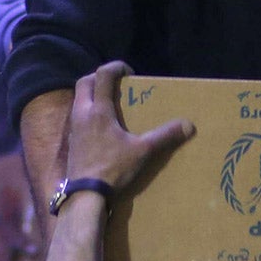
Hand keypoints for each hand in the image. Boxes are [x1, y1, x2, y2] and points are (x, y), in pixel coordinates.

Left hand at [64, 62, 194, 192]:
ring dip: (92, 94)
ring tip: (110, 102)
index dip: (116, 67)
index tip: (129, 72)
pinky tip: (101, 125)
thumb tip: (188, 125)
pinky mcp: (72, 141)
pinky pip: (77, 115)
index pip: (102, 75)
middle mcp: (82, 113)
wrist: (85, 194)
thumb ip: (165, 136)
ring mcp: (74, 127)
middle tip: (116, 83)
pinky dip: (88, 111)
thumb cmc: (112, 168)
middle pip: (84, 82)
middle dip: (99, 76)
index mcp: (99, 110)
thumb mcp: (143, 151)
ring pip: (78, 99)